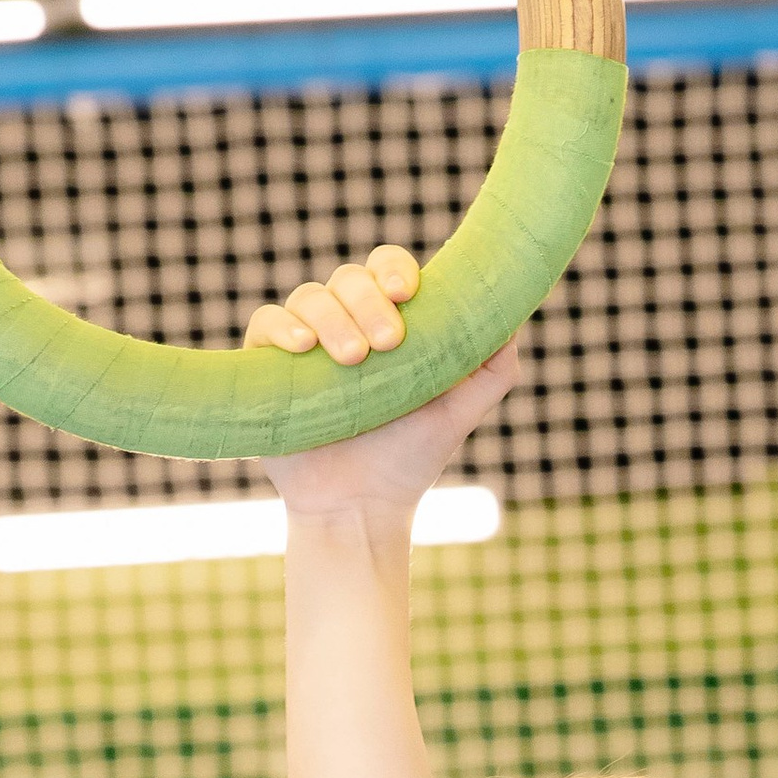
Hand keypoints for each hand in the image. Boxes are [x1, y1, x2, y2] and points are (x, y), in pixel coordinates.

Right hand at [240, 244, 517, 520]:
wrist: (360, 508)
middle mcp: (345, 323)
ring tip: (352, 360)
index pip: (387, 271)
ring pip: (309, 297)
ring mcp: (305, 343)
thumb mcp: (460, 413)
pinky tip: (303, 348)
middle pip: (349, 279)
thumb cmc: (409, 459)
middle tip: (386, 343)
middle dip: (368, 301)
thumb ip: (492, 368)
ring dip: (331, 318)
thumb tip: (513, 315)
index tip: (407, 292)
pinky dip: (282, 327)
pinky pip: (264, 323)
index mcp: (388, 322)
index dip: (393, 269)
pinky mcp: (268, 365)